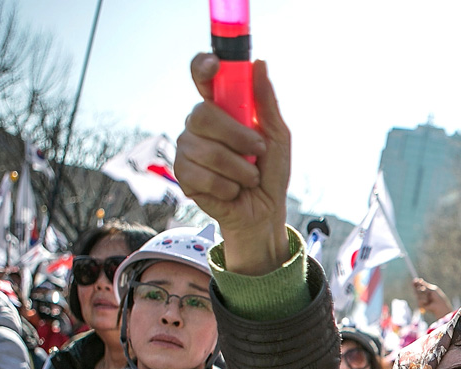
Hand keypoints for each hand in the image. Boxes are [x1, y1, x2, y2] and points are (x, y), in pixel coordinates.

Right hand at [176, 55, 290, 275]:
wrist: (265, 211)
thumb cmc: (270, 171)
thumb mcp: (277, 136)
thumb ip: (267, 102)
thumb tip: (259, 64)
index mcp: (220, 109)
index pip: (202, 77)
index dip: (203, 67)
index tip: (215, 65)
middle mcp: (198, 125)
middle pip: (203, 115)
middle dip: (238, 137)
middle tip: (257, 151)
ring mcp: (187, 149)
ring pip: (207, 150)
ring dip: (240, 169)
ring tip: (249, 178)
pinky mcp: (183, 175)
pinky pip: (202, 176)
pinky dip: (228, 187)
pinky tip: (233, 190)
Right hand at [413, 278, 451, 319]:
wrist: (440, 306)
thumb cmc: (438, 297)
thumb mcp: (431, 289)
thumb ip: (425, 285)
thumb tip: (419, 280)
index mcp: (426, 290)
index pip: (419, 285)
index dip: (416, 283)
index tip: (415, 280)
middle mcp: (423, 294)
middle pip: (416, 289)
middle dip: (418, 288)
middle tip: (422, 289)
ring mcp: (421, 299)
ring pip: (417, 294)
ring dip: (423, 295)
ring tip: (429, 298)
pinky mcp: (420, 305)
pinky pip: (419, 300)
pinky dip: (423, 300)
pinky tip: (427, 302)